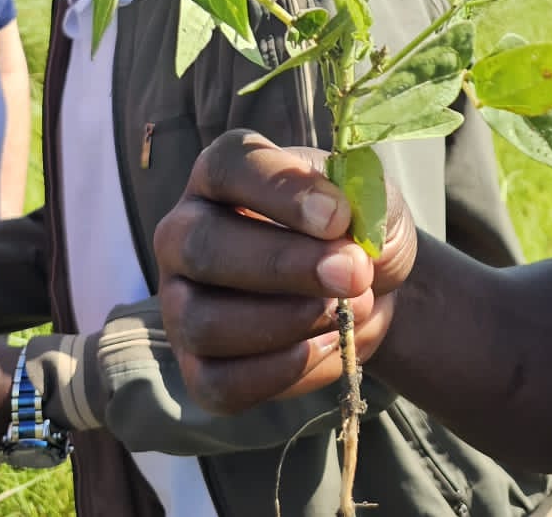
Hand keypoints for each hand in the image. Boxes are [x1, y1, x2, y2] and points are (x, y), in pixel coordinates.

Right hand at [154, 130, 418, 415]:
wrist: (365, 285)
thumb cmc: (354, 228)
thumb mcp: (369, 200)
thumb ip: (361, 209)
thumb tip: (342, 244)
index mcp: (223, 173)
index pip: (228, 167)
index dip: (282, 192)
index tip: (339, 217)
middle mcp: (184, 234)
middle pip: (202, 248)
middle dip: (284, 266)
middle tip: (352, 274)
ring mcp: (181, 304)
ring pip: (205, 322)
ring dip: (288, 322)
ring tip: (348, 310)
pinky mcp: (197, 367)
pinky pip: (221, 383)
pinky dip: (283, 371)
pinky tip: (330, 345)